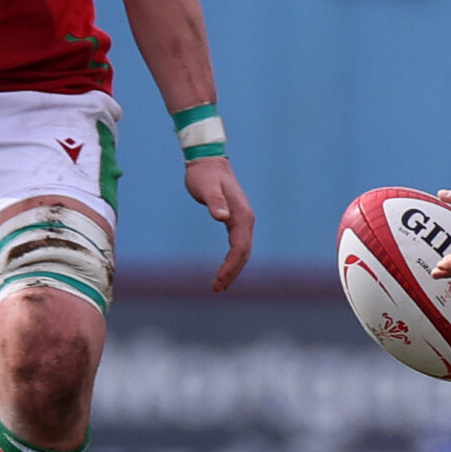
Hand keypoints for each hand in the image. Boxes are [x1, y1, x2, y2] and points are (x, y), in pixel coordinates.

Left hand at [185, 156, 254, 290]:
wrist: (209, 162)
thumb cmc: (204, 175)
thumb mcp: (206, 187)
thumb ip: (215, 201)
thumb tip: (222, 217)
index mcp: (241, 215)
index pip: (239, 247)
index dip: (230, 266)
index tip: (218, 280)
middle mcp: (246, 220)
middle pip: (243, 253)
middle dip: (232, 272)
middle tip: (216, 289)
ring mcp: (242, 220)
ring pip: (242, 252)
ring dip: (233, 269)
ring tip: (219, 286)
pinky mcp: (235, 221)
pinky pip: (237, 245)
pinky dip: (232, 260)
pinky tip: (224, 271)